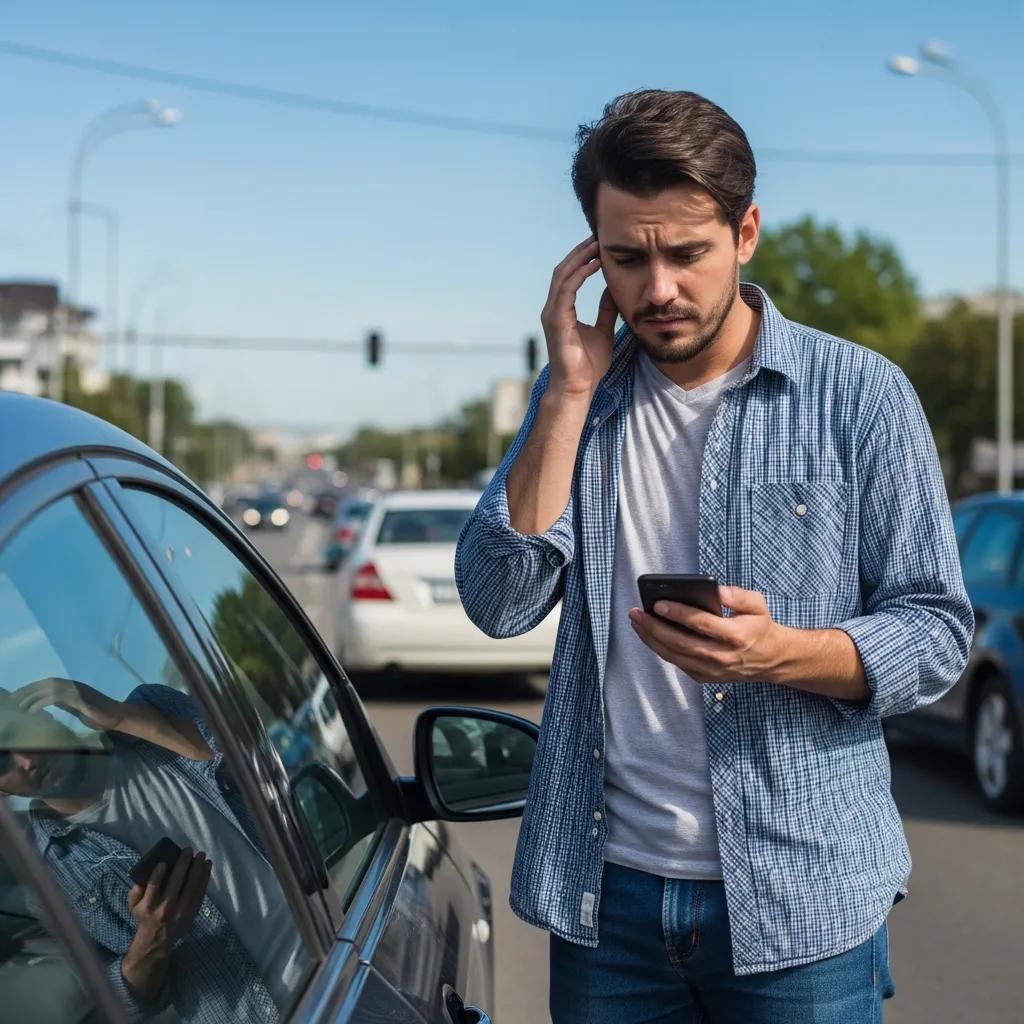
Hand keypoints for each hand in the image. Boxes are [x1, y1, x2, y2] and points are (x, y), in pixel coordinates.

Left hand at [13, 677, 125, 731]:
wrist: (117, 716)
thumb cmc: (99, 714)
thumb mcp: (77, 708)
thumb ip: (65, 703)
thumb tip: (49, 704)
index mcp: (72, 686)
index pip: (48, 683)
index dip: (31, 688)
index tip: (17, 696)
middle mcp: (73, 685)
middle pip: (46, 682)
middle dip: (28, 690)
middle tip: (13, 700)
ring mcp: (77, 690)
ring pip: (49, 688)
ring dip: (32, 696)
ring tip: (20, 706)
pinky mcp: (80, 699)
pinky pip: (56, 698)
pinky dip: (41, 702)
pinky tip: (31, 711)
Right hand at [128, 848, 211, 947]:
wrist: (156, 942)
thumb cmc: (145, 917)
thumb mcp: (134, 907)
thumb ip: (135, 891)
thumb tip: (142, 875)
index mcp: (148, 906)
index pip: (153, 886)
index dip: (158, 873)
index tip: (164, 861)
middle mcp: (165, 908)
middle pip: (176, 883)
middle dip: (183, 864)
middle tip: (189, 849)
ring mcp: (181, 911)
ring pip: (191, 886)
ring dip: (198, 868)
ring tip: (202, 855)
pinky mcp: (192, 913)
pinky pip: (200, 893)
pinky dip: (204, 878)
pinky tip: (207, 866)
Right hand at [540, 236, 619, 397]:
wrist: (577, 388)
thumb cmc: (588, 365)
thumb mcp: (603, 331)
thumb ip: (606, 310)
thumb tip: (612, 290)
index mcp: (561, 310)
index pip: (569, 276)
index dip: (582, 259)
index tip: (599, 246)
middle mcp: (553, 309)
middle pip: (563, 270)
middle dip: (580, 252)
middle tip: (598, 237)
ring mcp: (552, 314)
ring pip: (562, 276)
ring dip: (579, 258)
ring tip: (597, 245)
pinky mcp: (556, 321)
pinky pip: (566, 290)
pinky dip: (579, 275)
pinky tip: (594, 265)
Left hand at [628, 585, 786, 683]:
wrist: (770, 659)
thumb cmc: (759, 626)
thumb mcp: (758, 604)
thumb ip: (738, 595)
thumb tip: (716, 591)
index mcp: (736, 635)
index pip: (701, 623)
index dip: (678, 613)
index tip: (658, 603)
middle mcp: (722, 656)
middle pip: (680, 642)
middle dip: (654, 627)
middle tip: (636, 612)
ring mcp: (712, 670)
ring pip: (674, 656)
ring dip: (651, 639)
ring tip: (636, 622)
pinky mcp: (704, 677)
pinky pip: (677, 662)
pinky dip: (660, 649)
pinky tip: (648, 634)